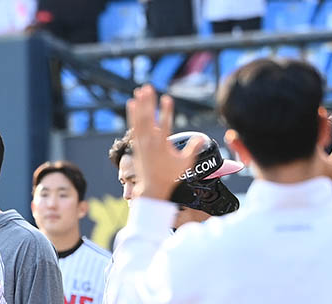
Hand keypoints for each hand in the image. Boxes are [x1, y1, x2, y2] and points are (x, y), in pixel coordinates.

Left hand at [125, 85, 203, 201]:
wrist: (151, 189)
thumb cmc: (169, 177)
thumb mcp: (185, 164)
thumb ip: (193, 149)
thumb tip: (201, 138)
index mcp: (162, 146)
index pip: (165, 125)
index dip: (166, 111)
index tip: (167, 98)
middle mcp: (149, 143)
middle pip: (148, 119)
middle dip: (148, 102)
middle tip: (148, 87)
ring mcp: (141, 144)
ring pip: (139, 121)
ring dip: (140, 105)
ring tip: (139, 90)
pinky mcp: (136, 145)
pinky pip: (133, 126)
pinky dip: (132, 115)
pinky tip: (131, 104)